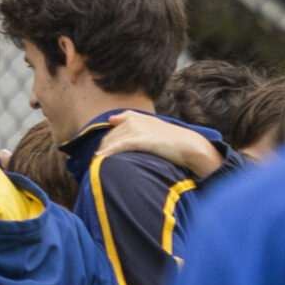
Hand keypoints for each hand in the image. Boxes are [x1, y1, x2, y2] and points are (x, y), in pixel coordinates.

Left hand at [94, 110, 222, 177]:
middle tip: (96, 165)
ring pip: (111, 142)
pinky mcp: (139, 138)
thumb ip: (131, 121)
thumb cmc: (170, 140)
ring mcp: (136, 128)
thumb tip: (111, 119)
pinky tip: (100, 160)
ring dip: (103, 154)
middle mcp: (133, 120)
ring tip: (97, 167)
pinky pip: (118, 146)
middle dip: (103, 151)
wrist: (188, 145)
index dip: (105, 144)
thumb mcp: (150, 126)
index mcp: (134, 116)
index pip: (111, 130)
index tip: (101, 155)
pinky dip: (107, 153)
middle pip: (108, 137)